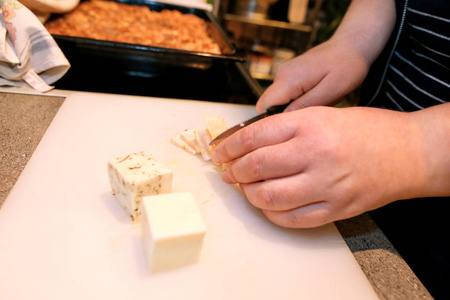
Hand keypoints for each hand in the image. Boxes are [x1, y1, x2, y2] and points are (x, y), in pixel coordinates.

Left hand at [211, 106, 427, 227]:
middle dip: (233, 172)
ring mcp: (326, 183)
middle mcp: (315, 153)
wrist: (408, 152)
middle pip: (255, 167)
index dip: (229, 147)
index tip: (220, 153)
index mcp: (310, 124)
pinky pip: (291, 219)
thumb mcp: (323, 114)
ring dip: (249, 194)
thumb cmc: (366, 129)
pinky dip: (272, 214)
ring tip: (248, 189)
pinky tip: (269, 205)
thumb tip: (249, 144)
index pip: (253, 137)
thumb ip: (286, 128)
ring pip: (268, 197)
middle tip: (229, 173)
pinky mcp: (336, 208)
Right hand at [256, 40, 369, 113]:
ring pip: (276, 101)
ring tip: (316, 103)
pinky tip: (314, 97)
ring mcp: (284, 73)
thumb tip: (283, 119)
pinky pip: (284, 95)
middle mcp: (281, 74)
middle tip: (309, 116)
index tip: (292, 125)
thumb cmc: (346, 66)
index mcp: (288, 78)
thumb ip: (305, 105)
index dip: (273, 119)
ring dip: (292, 108)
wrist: (351, 45)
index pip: (263, 106)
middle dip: (284, 115)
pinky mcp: (289, 75)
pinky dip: (296, 101)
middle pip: (268, 104)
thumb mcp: (330, 91)